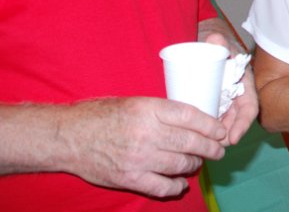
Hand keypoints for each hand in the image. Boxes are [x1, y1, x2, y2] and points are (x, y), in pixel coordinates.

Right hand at [61, 97, 227, 198]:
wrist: (68, 137)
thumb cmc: (100, 115)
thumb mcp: (134, 103)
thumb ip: (161, 111)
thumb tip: (191, 119)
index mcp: (148, 109)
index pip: (190, 116)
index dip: (211, 125)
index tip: (221, 130)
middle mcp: (147, 133)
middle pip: (190, 142)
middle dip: (210, 147)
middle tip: (219, 149)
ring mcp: (139, 158)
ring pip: (180, 164)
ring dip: (194, 164)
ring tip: (198, 162)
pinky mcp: (130, 177)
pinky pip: (162, 186)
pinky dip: (176, 185)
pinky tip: (181, 182)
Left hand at [201, 32, 258, 144]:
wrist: (209, 46)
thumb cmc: (219, 45)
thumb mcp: (222, 42)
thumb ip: (219, 40)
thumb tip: (214, 39)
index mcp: (244, 84)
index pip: (249, 108)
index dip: (243, 125)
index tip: (233, 139)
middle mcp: (237, 96)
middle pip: (235, 122)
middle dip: (225, 136)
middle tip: (211, 147)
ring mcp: (225, 102)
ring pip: (223, 123)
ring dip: (215, 136)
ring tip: (202, 145)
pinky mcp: (212, 104)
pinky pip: (212, 119)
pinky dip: (206, 129)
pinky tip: (195, 136)